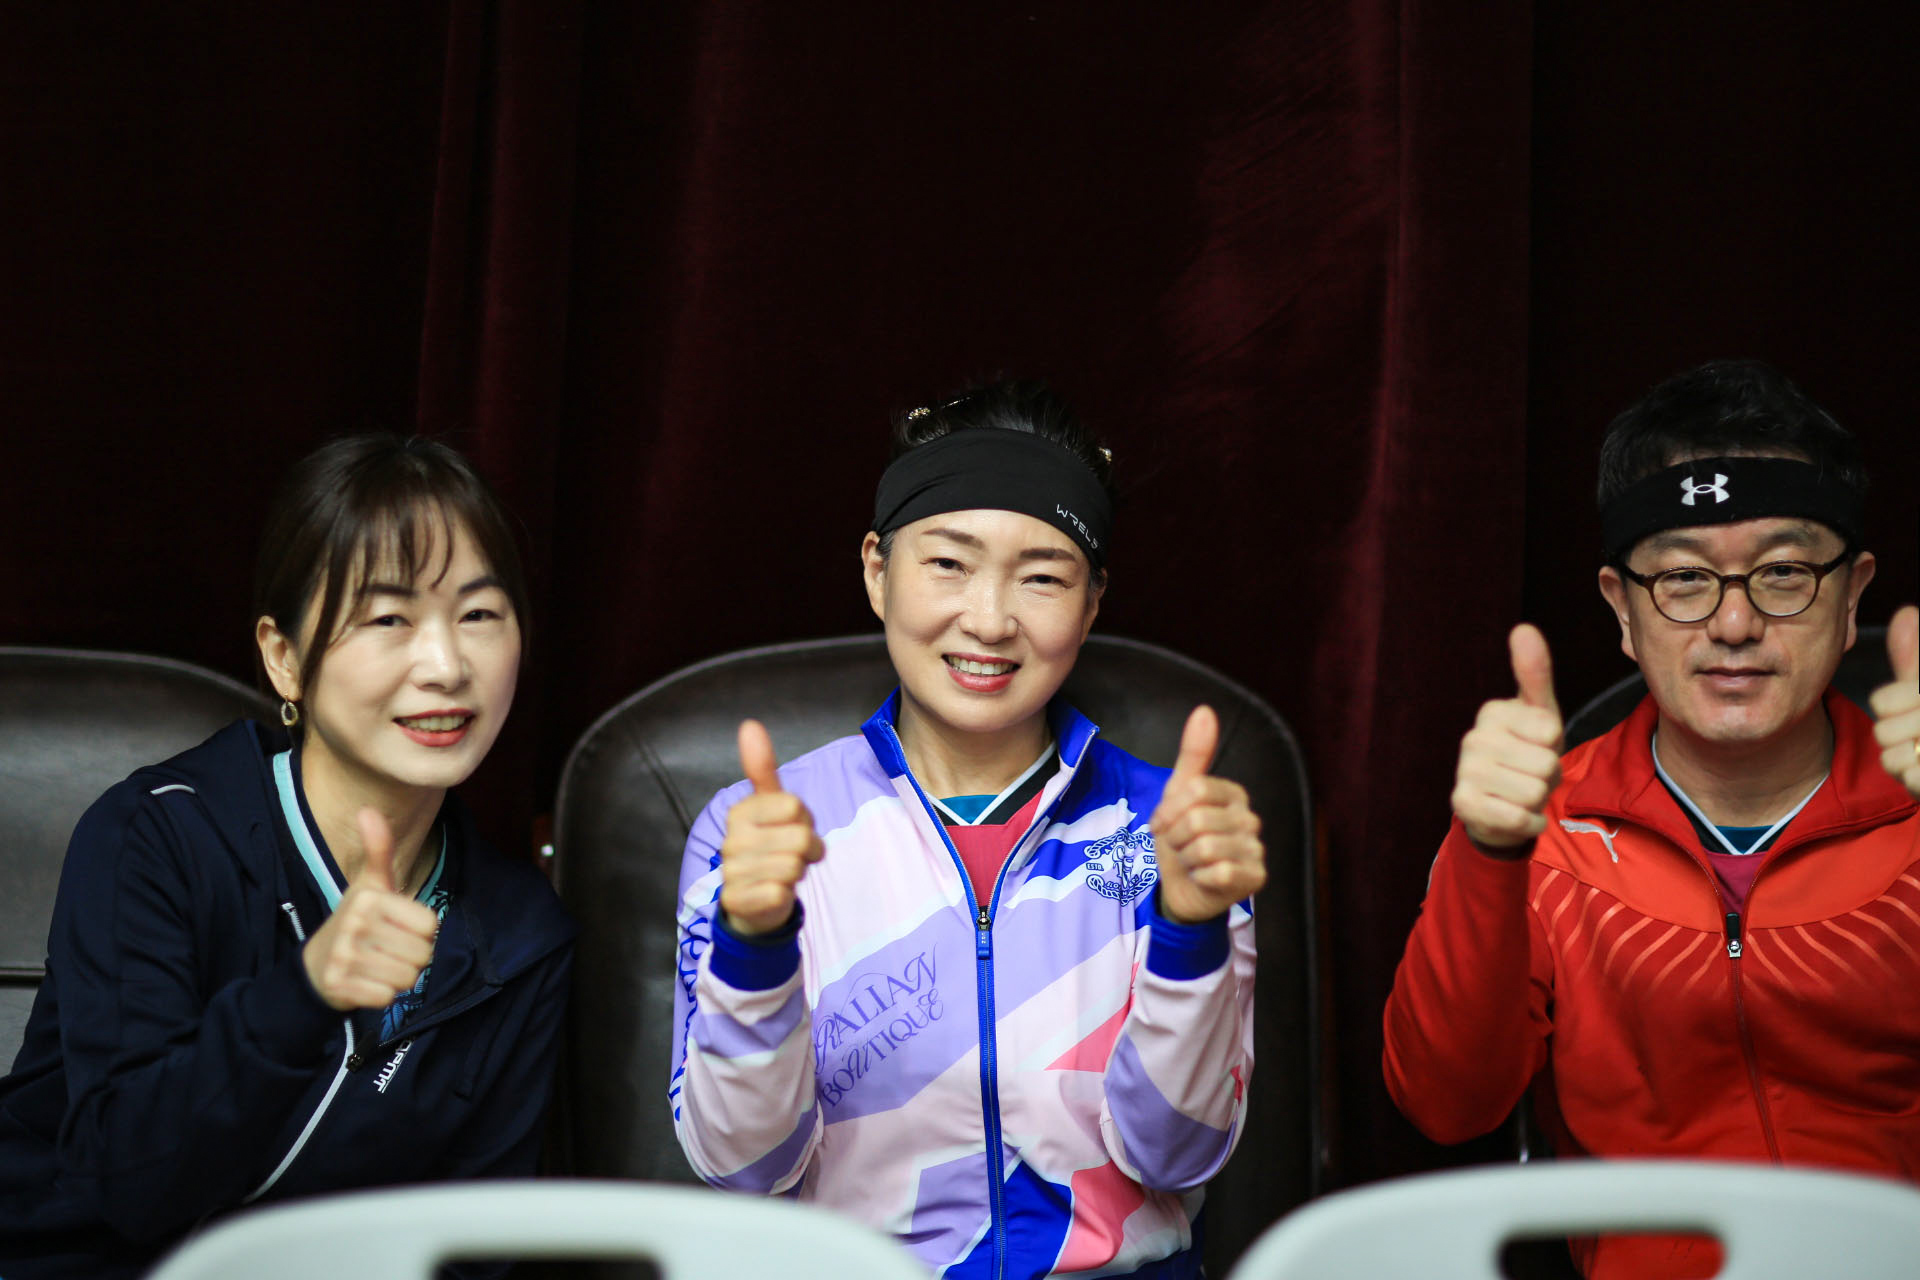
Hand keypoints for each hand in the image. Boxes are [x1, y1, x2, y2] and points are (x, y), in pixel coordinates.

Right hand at [301, 808, 438, 1011]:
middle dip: (411, 957)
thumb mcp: (369, 885)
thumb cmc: (356, 922)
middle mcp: (355, 923)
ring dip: (398, 977)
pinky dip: (381, 995)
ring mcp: (344, 955)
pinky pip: (386, 997)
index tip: (397, 928)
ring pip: (407, 978)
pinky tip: (365, 983)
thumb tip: (368, 809)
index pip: (430, 925)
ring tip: (376, 965)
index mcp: (370, 897)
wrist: (316, 965)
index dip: (421, 932)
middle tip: (386, 950)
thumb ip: (378, 850)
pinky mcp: (338, 985)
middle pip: (422, 954)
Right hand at [719, 720, 825, 935]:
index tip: (792, 830)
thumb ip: (762, 768)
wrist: (753, 902)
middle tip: (792, 856)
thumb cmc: (769, 848)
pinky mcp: (737, 901)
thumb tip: (749, 724)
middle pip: (800, 838)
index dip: (806, 821)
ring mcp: (731, 872)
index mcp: (740, 812)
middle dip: (808, 850)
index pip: (795, 806)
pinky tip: (773, 894)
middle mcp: (731, 840)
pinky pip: (781, 893)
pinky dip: (786, 897)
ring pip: (794, 866)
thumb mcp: (770, 807)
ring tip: (783, 874)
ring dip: (798, 873)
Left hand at [1149, 705, 1266, 923]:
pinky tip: (1204, 878)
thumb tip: (1205, 710)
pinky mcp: (1256, 878)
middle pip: (1196, 820)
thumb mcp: (1177, 794)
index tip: (1165, 823)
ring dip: (1186, 859)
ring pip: (1204, 847)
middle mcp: (1250, 818)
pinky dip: (1200, 877)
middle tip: (1181, 846)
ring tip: (1192, 862)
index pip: (1194, 789)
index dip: (1169, 811)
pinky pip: (1217, 872)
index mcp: (1233, 794)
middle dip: (1176, 838)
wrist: (1184, 888)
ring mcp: (1256, 849)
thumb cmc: (1182, 839)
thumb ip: (1193, 753)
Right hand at [1452, 624, 1564, 850]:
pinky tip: (1512, 813)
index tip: (1536, 747)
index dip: (1553, 746)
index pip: (1550, 731)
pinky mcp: (1463, 805)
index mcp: (1493, 712)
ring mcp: (1465, 772)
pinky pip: (1520, 818)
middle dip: (1547, 777)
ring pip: (1534, 792)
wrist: (1495, 806)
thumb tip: (1523, 628)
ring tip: (1519, 793)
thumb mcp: (1539, 714)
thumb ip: (1535, 673)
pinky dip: (1528, 822)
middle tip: (1528, 774)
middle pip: (1545, 764)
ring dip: (1537, 800)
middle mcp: (1473, 739)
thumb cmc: (1524, 752)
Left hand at [1870, 605, 1919, 799]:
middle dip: (1897, 738)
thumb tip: (1907, 612)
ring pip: (1893, 760)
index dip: (1891, 706)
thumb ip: (1913, 658)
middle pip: (1884, 733)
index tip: (1912, 706)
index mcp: (1919, 694)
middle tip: (1919, 736)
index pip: (1883, 702)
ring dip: (1904, 762)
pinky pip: (1914, 781)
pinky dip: (1917, 782)